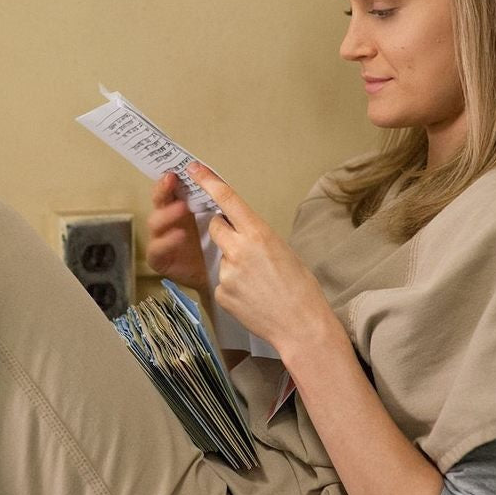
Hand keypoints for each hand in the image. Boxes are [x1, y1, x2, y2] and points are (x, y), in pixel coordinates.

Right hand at [145, 172, 208, 292]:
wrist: (217, 276)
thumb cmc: (214, 246)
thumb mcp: (215, 218)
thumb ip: (212, 198)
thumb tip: (212, 174)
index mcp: (179, 207)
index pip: (170, 188)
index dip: (170, 177)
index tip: (176, 167)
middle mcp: (167, 221)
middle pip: (158, 201)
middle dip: (163, 189)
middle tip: (171, 179)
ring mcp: (161, 238)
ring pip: (155, 222)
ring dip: (168, 213)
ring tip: (182, 207)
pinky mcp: (159, 258)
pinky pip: (158, 248)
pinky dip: (168, 241)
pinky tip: (179, 235)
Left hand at [186, 162, 331, 349]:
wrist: (302, 325)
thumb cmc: (300, 288)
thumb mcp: (283, 250)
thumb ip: (258, 236)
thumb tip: (242, 230)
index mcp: (259, 233)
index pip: (228, 200)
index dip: (208, 181)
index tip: (194, 169)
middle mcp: (239, 249)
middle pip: (215, 226)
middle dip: (224, 231)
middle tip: (244, 248)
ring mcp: (227, 272)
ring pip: (219, 257)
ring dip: (232, 264)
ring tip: (257, 282)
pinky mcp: (221, 292)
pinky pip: (220, 281)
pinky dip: (232, 286)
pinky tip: (251, 296)